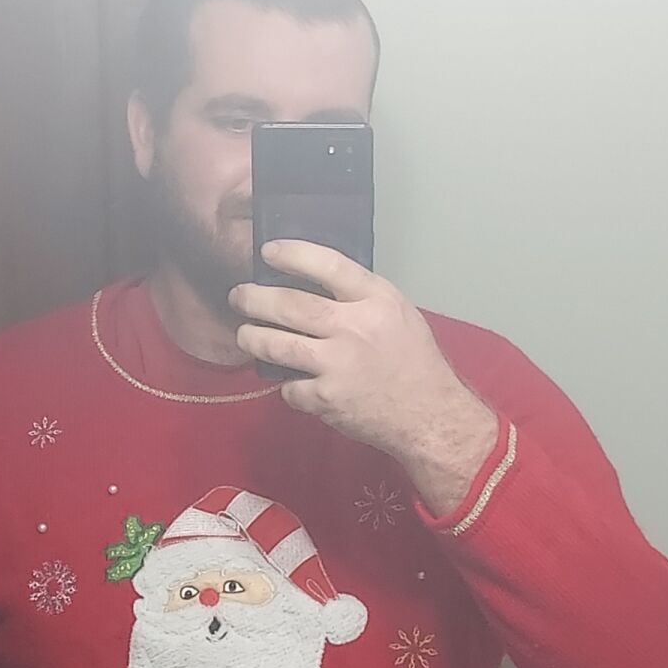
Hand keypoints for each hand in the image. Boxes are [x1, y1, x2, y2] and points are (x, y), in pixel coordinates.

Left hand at [231, 242, 499, 514]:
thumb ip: (361, 298)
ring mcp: (338, 364)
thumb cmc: (414, 361)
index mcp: (377, 300)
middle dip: (256, 298)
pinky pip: (290, 387)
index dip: (293, 254)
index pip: (328, 265)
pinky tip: (291, 383)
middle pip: (291, 304)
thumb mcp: (399, 314)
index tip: (268, 251)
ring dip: (253, 338)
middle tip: (239, 296)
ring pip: (278, 344)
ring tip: (244, 334)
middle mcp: (355, 328)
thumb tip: (314, 283)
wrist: (428, 415)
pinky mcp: (327, 399)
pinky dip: (287, 386)